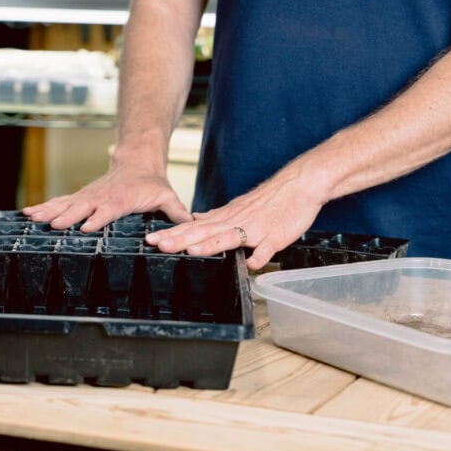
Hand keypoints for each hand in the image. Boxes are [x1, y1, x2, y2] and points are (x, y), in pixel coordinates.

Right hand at [22, 161, 192, 231]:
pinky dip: (43, 207)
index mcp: (122, 199)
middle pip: (82, 206)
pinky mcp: (80, 197)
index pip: (109, 210)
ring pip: (66, 203)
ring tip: (31, 218)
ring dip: (48, 210)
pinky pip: (59, 202)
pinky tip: (28, 214)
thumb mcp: (167, 197)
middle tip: (52, 225)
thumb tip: (192, 226)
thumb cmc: (153, 184)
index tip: (86, 228)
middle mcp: (101, 197)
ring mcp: (88, 196)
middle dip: (67, 216)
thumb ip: (177, 212)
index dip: (98, 218)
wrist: (137, 161)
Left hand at [145, 163, 326, 270]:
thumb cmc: (269, 200)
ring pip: (228, 237)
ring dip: (210, 244)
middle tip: (157, 245)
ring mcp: (255, 230)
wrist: (299, 185)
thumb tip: (194, 221)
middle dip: (179, 239)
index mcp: (225, 218)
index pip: (192, 226)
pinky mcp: (274, 236)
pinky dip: (259, 256)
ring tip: (191, 250)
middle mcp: (235, 222)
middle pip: (203, 232)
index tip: (151, 240)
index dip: (171, 233)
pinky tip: (251, 264)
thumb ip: (216, 218)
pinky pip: (266, 248)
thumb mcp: (237, 207)